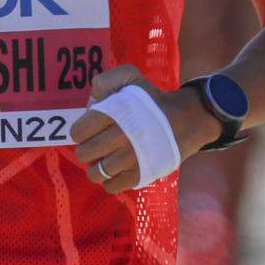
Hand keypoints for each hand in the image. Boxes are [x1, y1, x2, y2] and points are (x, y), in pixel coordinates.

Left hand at [68, 65, 213, 193]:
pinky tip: (117, 170)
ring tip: (106, 159)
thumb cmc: (152, 100)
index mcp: (114, 113)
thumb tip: (90, 104)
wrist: (185, 120)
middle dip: (87, 148)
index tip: (91, 130)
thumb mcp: (130, 77)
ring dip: (97, 167)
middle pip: (84, 153)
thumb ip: (104, 82)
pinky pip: (111, 186)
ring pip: (96, 173)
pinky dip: (109, 181)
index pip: (78, 132)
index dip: (81, 131)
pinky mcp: (140, 175)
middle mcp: (121, 137)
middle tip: (98, 144)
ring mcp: (131, 159)